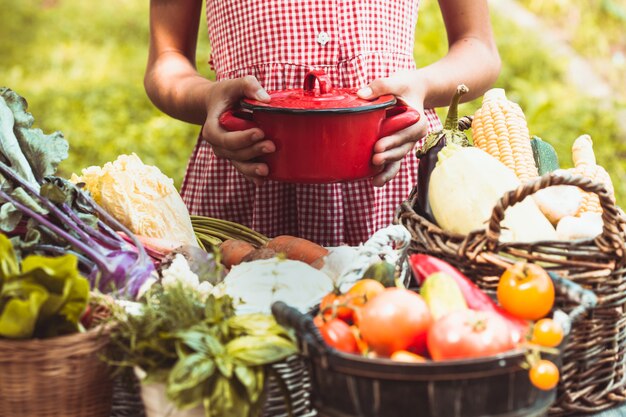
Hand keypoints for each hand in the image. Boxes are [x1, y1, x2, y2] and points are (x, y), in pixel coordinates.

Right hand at [201, 75, 273, 185]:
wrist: (218, 104)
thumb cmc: (228, 93)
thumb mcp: (235, 84)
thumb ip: (249, 85)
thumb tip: (266, 99)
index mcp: (212, 128)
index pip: (224, 138)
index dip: (242, 138)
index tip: (259, 132)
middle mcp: (217, 144)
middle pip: (234, 153)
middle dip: (253, 151)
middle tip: (272, 146)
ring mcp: (227, 152)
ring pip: (238, 164)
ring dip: (252, 169)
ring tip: (267, 170)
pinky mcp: (237, 157)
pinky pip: (243, 169)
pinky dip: (252, 176)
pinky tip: (262, 181)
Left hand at [357, 71, 429, 186]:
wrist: (411, 92)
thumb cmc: (403, 86)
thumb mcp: (395, 82)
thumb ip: (380, 86)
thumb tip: (362, 94)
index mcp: (417, 121)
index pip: (406, 133)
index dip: (393, 140)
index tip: (378, 146)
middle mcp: (413, 136)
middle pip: (401, 149)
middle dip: (388, 156)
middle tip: (374, 159)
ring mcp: (405, 144)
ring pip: (397, 160)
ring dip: (387, 170)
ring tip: (375, 180)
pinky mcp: (396, 148)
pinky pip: (393, 163)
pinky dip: (386, 173)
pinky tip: (375, 182)